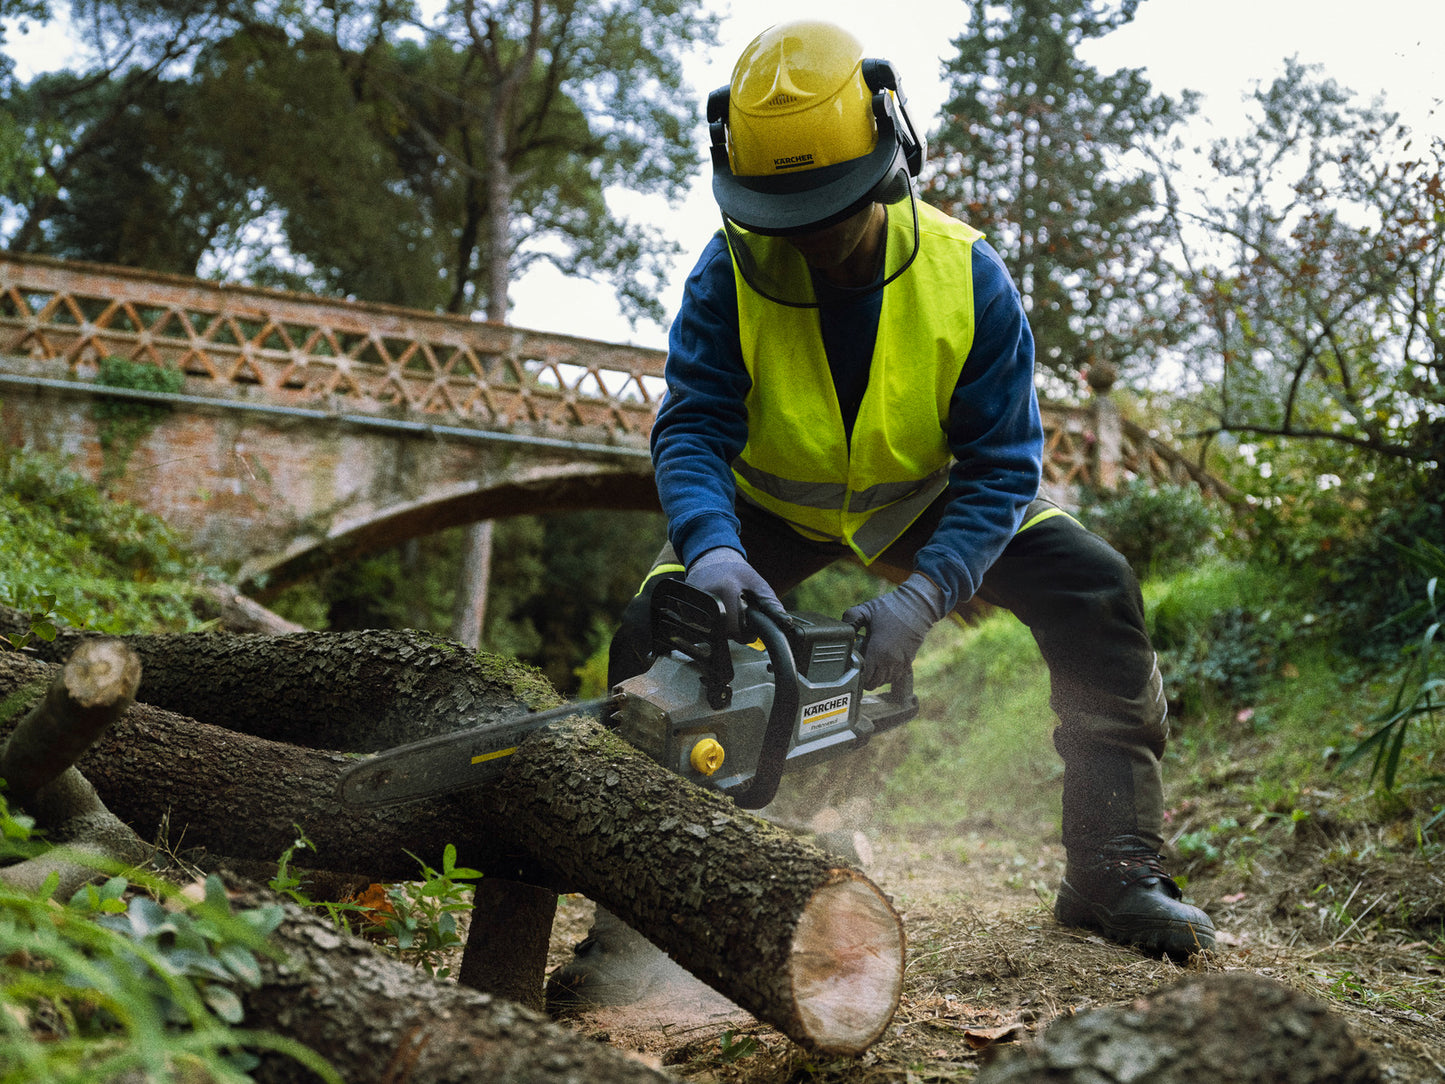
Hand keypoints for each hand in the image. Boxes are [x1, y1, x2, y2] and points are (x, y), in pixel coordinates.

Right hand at [685, 547, 779, 639]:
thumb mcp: (757, 583)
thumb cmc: (735, 572)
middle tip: (738, 614)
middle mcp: (706, 597)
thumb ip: (770, 603)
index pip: (736, 630)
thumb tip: (785, 623)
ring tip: (726, 608)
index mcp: (726, 590)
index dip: (746, 633)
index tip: (750, 628)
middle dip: (735, 630)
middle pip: (723, 634)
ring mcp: (692, 603)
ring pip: (712, 633)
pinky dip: (710, 623)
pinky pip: (701, 628)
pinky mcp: (684, 608)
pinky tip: (715, 610)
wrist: (709, 559)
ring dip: (722, 627)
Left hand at [844, 573, 947, 688]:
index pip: (864, 678)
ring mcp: (901, 663)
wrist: (917, 606)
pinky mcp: (909, 661)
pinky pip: (895, 677)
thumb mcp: (866, 609)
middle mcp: (890, 661)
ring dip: (876, 676)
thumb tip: (842, 629)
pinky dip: (888, 674)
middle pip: (873, 683)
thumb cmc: (891, 607)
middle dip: (864, 677)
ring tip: (871, 663)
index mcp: (878, 651)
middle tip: (860, 663)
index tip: (852, 666)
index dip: (856, 675)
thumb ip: (850, 618)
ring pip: (885, 682)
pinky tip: (882, 663)